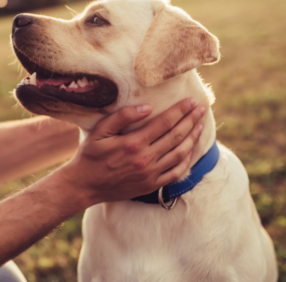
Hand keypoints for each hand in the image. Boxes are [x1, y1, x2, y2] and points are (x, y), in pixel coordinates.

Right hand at [57, 98, 205, 206]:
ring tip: (200, 126)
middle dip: (191, 120)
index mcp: (133, 143)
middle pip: (176, 136)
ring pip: (180, 153)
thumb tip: (147, 107)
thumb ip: (122, 117)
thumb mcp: (100, 131)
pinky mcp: (151, 185)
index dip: (180, 111)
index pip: (164, 123)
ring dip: (192, 138)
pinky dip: (187, 161)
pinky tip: (190, 150)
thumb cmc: (90, 155)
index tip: (191, 101)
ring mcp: (150, 174)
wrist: (85, 185)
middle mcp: (145, 159)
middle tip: (201, 109)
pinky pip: (175, 173)